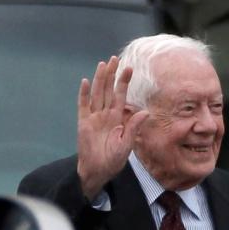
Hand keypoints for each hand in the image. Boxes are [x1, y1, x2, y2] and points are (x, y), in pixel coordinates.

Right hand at [76, 56, 147, 199]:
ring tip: (103, 64)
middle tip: (115, 58)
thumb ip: (134, 127)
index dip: (124, 82)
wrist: (97, 171)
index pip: (121, 95)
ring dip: (100, 79)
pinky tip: (86, 82)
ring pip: (97, 94)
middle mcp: (105, 114)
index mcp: (117, 118)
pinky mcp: (83, 123)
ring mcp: (93, 117)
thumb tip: (145, 112)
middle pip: (108, 90)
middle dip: (111, 75)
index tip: (129, 68)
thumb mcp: (127, 144)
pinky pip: (83, 106)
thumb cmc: (113, 160)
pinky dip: (84, 94)